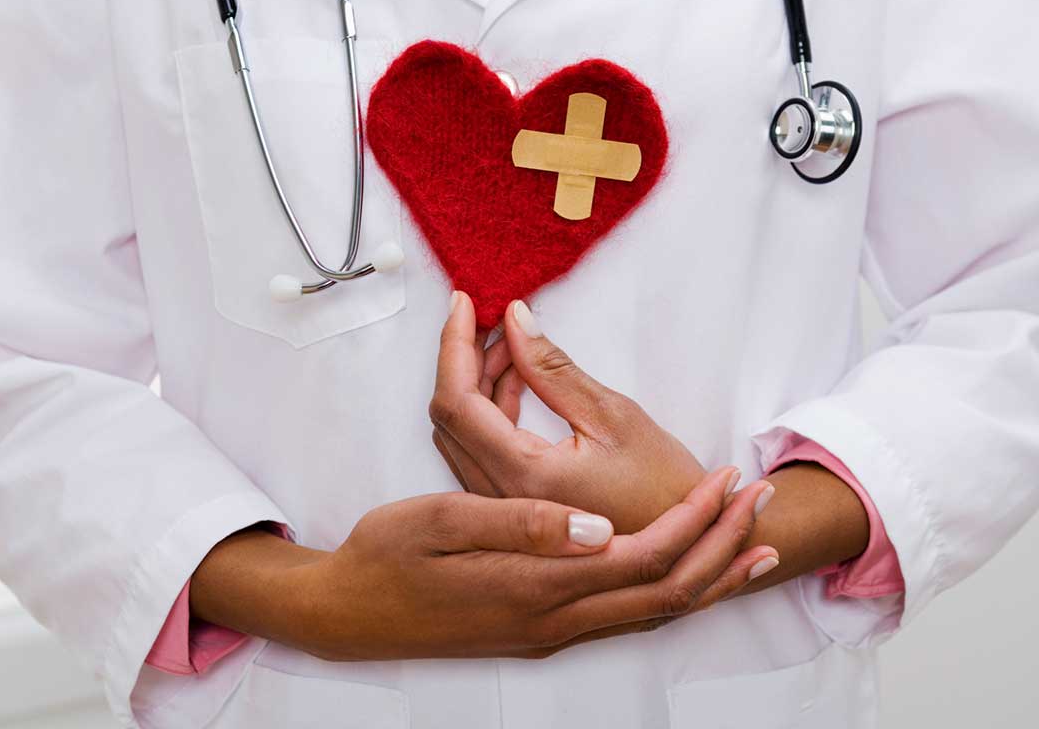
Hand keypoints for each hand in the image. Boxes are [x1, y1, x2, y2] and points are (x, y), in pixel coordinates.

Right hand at [190, 468, 776, 661]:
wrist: (346, 614)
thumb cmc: (384, 557)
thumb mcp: (438, 523)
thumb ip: (518, 524)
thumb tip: (593, 527)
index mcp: (534, 584)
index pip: (644, 557)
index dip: (696, 519)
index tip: (729, 476)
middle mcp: (553, 619)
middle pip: (666, 592)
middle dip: (723, 545)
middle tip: (761, 497)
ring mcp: (548, 631)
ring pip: (652, 613)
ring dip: (707, 574)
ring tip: (750, 542)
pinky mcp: (539, 631)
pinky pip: (625, 619)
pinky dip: (669, 595)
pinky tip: (680, 575)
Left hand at [429, 293, 725, 534]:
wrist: (688, 547)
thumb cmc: (666, 489)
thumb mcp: (614, 416)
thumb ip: (553, 368)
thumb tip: (514, 320)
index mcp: (522, 476)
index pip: (457, 402)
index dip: (452, 345)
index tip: (463, 303)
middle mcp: (499, 498)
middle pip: (450, 416)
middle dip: (463, 359)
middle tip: (490, 319)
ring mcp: (501, 506)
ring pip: (461, 433)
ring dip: (477, 383)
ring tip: (512, 344)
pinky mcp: (511, 506)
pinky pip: (480, 450)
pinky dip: (490, 410)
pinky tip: (519, 381)